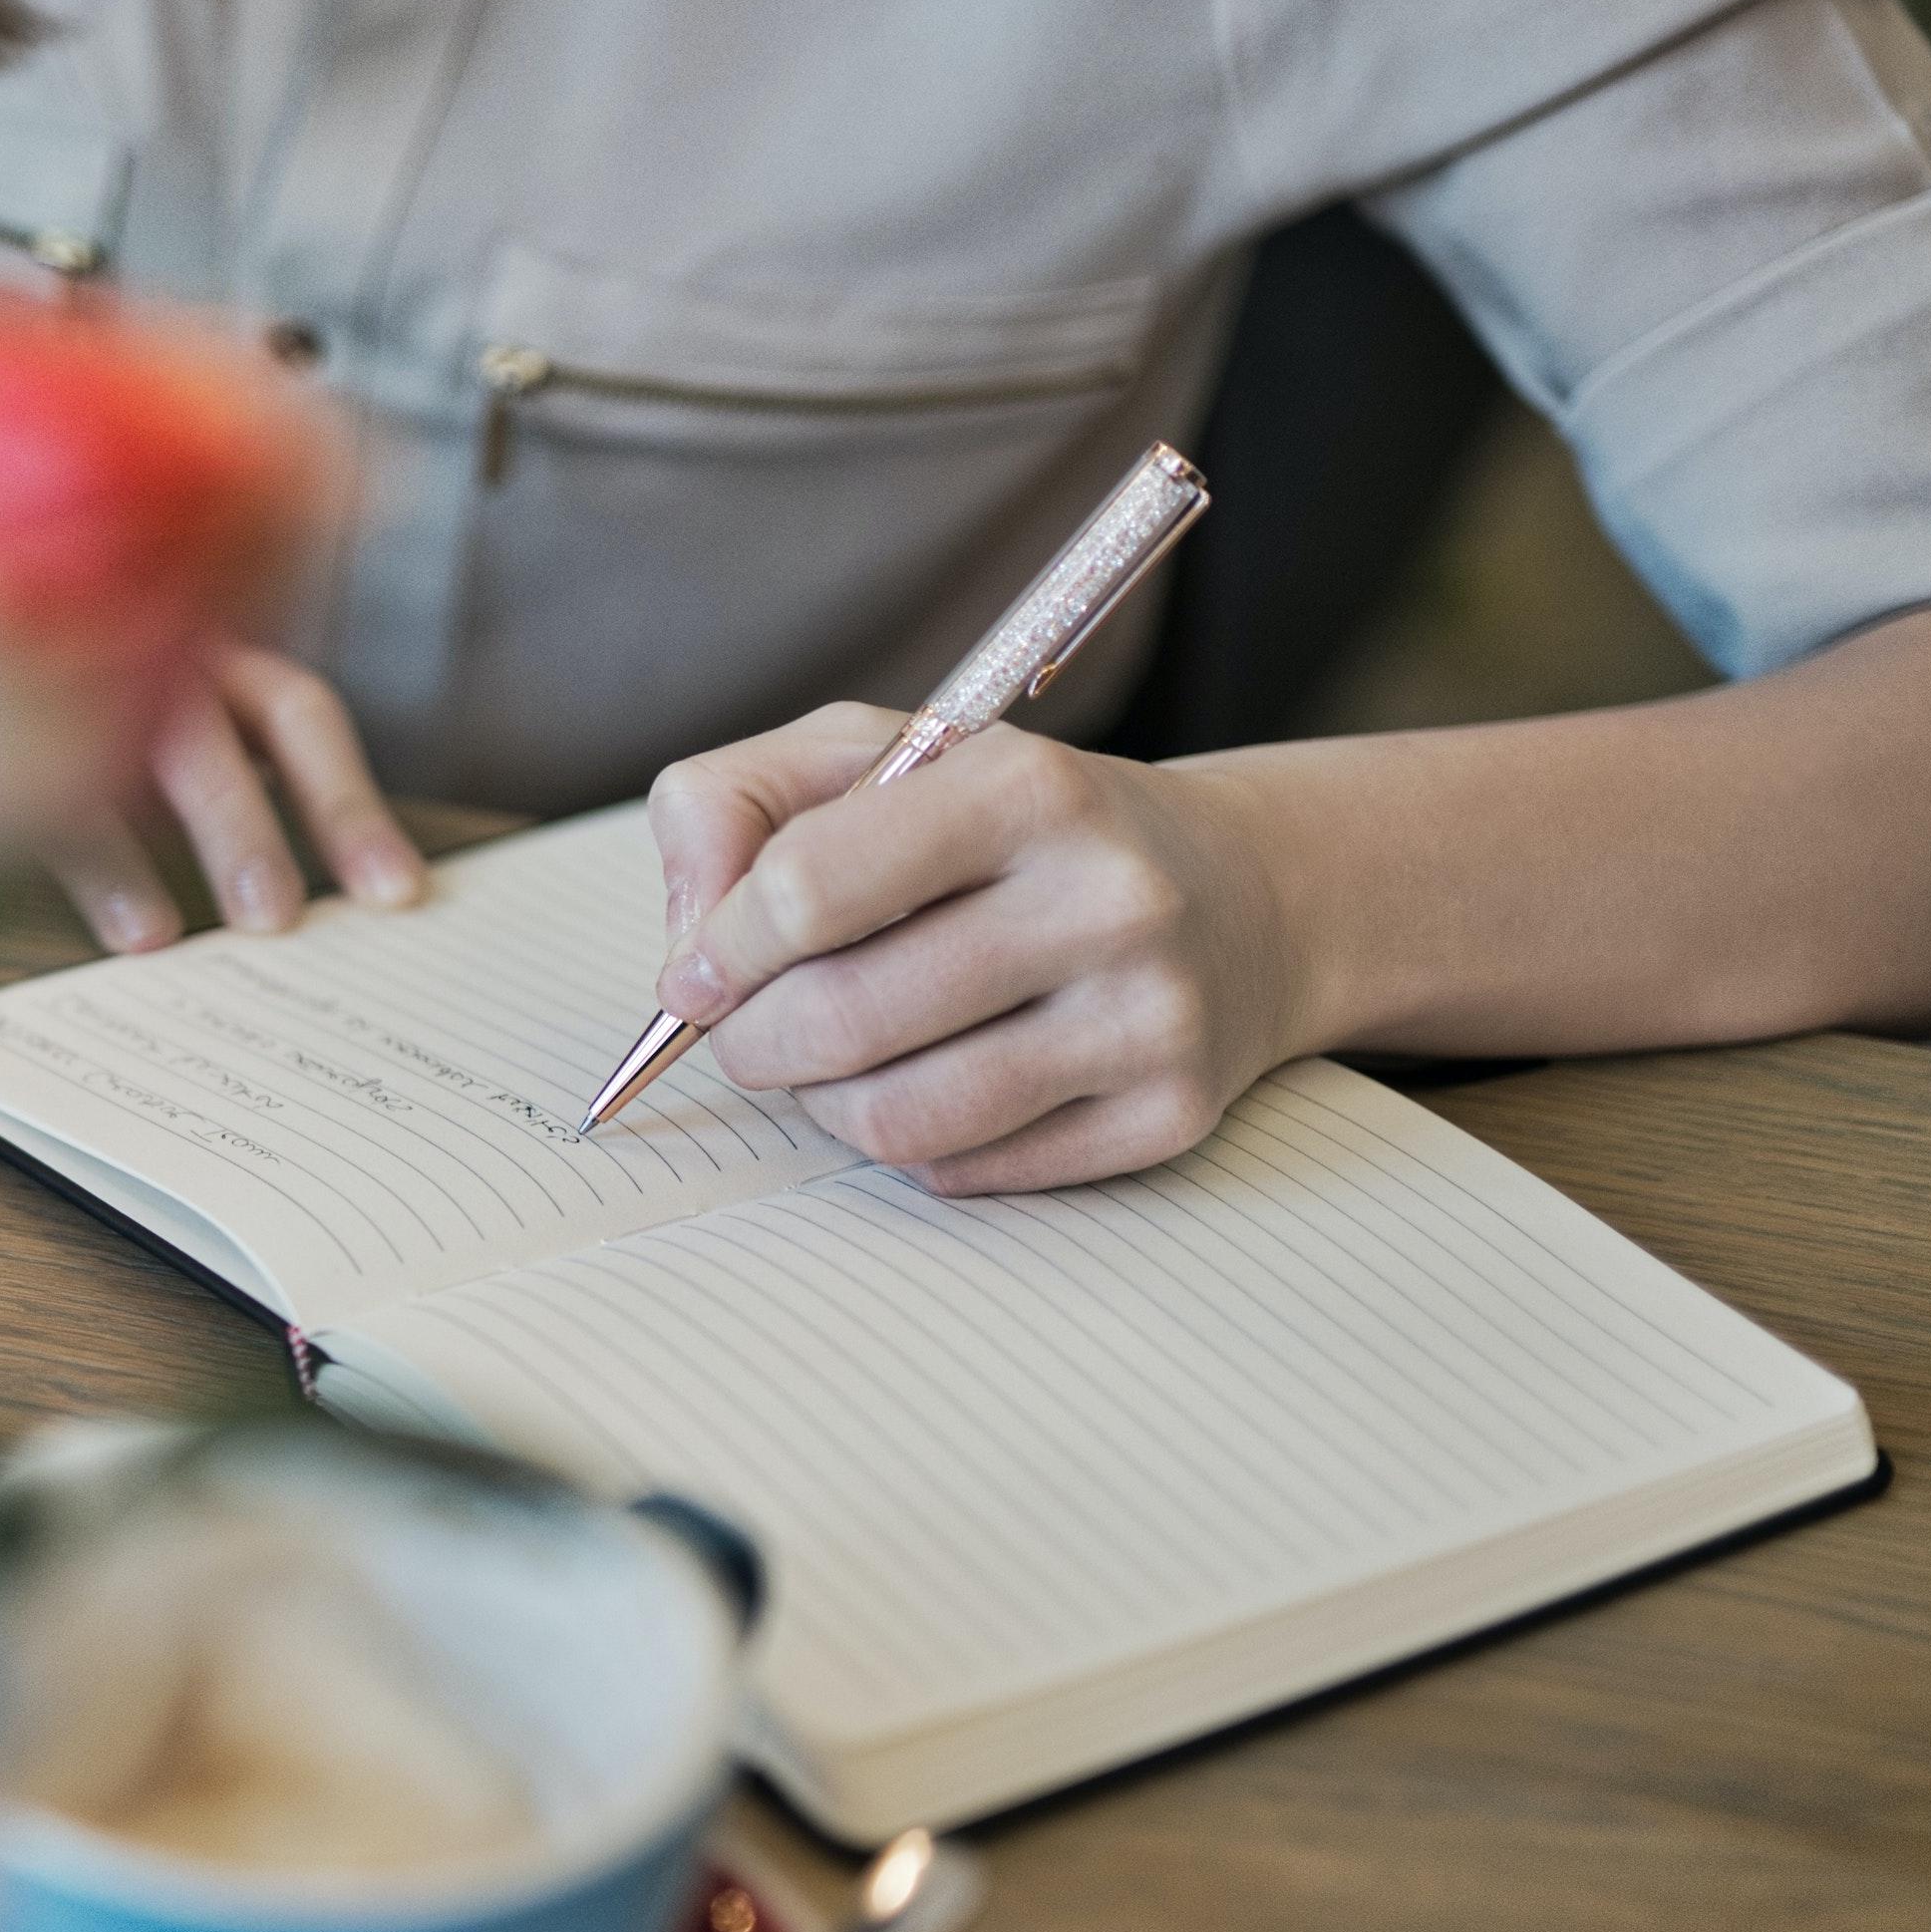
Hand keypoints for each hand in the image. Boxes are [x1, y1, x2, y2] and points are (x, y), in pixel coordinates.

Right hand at [40, 644, 427, 951]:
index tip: (394, 895)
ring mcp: (29, 678)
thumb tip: (347, 894)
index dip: (348, 805)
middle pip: (199, 742)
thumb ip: (239, 776)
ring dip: (112, 859)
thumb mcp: (173, 713)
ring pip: (73, 763)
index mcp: (201, 656)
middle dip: (241, 833)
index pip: (297, 712)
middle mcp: (127, 658)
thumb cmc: (83, 689)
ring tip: (147, 939)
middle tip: (272, 924)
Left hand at [646, 704, 1311, 1193]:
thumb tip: (688, 951)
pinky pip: (967, 1173)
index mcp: (1027, 786)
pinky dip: (907, 1146)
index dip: (723, 947)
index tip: (702, 972)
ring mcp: (1149, 1018)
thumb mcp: (876, 758)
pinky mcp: (1168, 1116)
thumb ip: (735, 807)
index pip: (807, 888)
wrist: (1242, 893)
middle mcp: (1108, 899)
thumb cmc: (1016, 827)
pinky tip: (921, 1087)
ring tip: (821, 1065)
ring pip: (897, 1118)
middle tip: (744, 1036)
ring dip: (819, 1106)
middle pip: (841, 1017)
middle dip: (752, 1043)